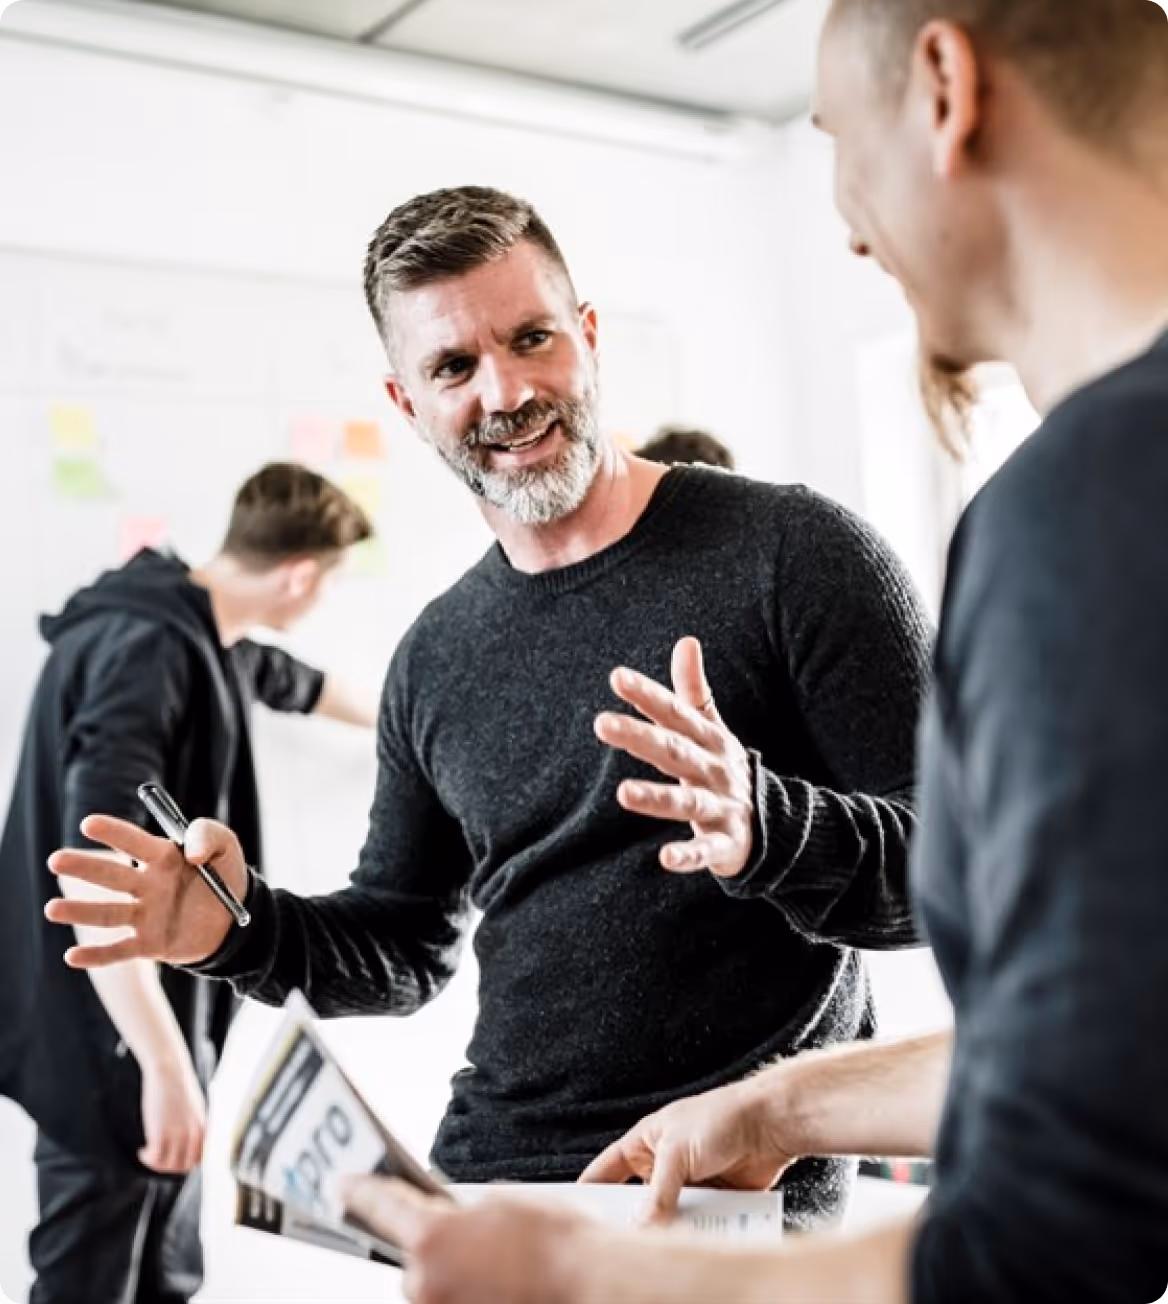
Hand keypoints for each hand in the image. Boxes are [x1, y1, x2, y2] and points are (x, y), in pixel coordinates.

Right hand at [45, 815, 247, 967]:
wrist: (238, 920)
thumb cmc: (224, 874)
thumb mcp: (225, 845)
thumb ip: (208, 835)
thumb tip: (191, 854)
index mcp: (161, 856)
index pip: (134, 842)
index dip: (113, 832)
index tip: (89, 824)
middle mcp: (146, 885)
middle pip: (112, 876)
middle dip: (84, 867)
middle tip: (56, 860)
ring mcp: (145, 915)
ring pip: (108, 914)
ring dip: (80, 911)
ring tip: (52, 908)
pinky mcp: (149, 944)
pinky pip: (120, 950)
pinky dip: (97, 955)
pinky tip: (72, 957)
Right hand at [138, 1056, 206, 1174]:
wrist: (169, 1070)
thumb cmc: (180, 1087)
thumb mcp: (195, 1109)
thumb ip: (194, 1127)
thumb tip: (188, 1143)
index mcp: (205, 1128)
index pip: (199, 1159)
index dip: (184, 1162)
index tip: (172, 1158)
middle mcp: (194, 1134)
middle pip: (184, 1166)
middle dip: (169, 1166)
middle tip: (158, 1158)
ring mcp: (178, 1135)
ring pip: (168, 1166)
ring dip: (156, 1164)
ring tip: (149, 1154)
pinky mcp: (161, 1133)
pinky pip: (155, 1159)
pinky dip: (147, 1159)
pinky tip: (142, 1151)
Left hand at [341, 1178, 593, 1303]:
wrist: (590, 1286)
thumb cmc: (555, 1244)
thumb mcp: (502, 1201)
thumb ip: (462, 1209)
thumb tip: (454, 1219)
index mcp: (428, 1238)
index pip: (378, 1205)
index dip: (358, 1191)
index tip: (343, 1185)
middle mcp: (424, 1283)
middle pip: (414, 1256)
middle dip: (438, 1244)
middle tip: (475, 1238)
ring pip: (434, 1287)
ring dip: (457, 1275)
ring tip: (502, 1266)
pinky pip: (454, 1303)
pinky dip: (470, 1293)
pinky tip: (502, 1283)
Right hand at [579, 1074, 798, 1223]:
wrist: (770, 1125)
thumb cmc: (721, 1117)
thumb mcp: (678, 1151)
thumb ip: (658, 1192)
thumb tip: (643, 1226)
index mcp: (645, 1144)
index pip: (606, 1172)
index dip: (590, 1193)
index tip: (578, 1218)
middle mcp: (664, 1167)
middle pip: (638, 1205)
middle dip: (637, 1223)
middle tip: (631, 1243)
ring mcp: (689, 1187)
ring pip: (669, 1220)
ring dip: (673, 1231)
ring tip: (672, 1244)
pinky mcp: (715, 1202)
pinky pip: (700, 1226)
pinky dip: (700, 1234)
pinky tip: (703, 1242)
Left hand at [595, 636, 754, 877]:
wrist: (778, 824)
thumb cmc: (727, 770)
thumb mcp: (714, 729)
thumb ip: (694, 691)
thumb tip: (686, 640)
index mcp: (709, 740)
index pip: (675, 713)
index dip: (648, 695)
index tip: (616, 677)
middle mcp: (715, 770)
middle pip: (675, 751)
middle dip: (640, 738)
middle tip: (601, 724)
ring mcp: (723, 806)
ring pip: (688, 801)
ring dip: (658, 798)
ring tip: (623, 794)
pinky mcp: (727, 844)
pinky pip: (707, 851)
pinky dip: (690, 856)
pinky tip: (666, 859)